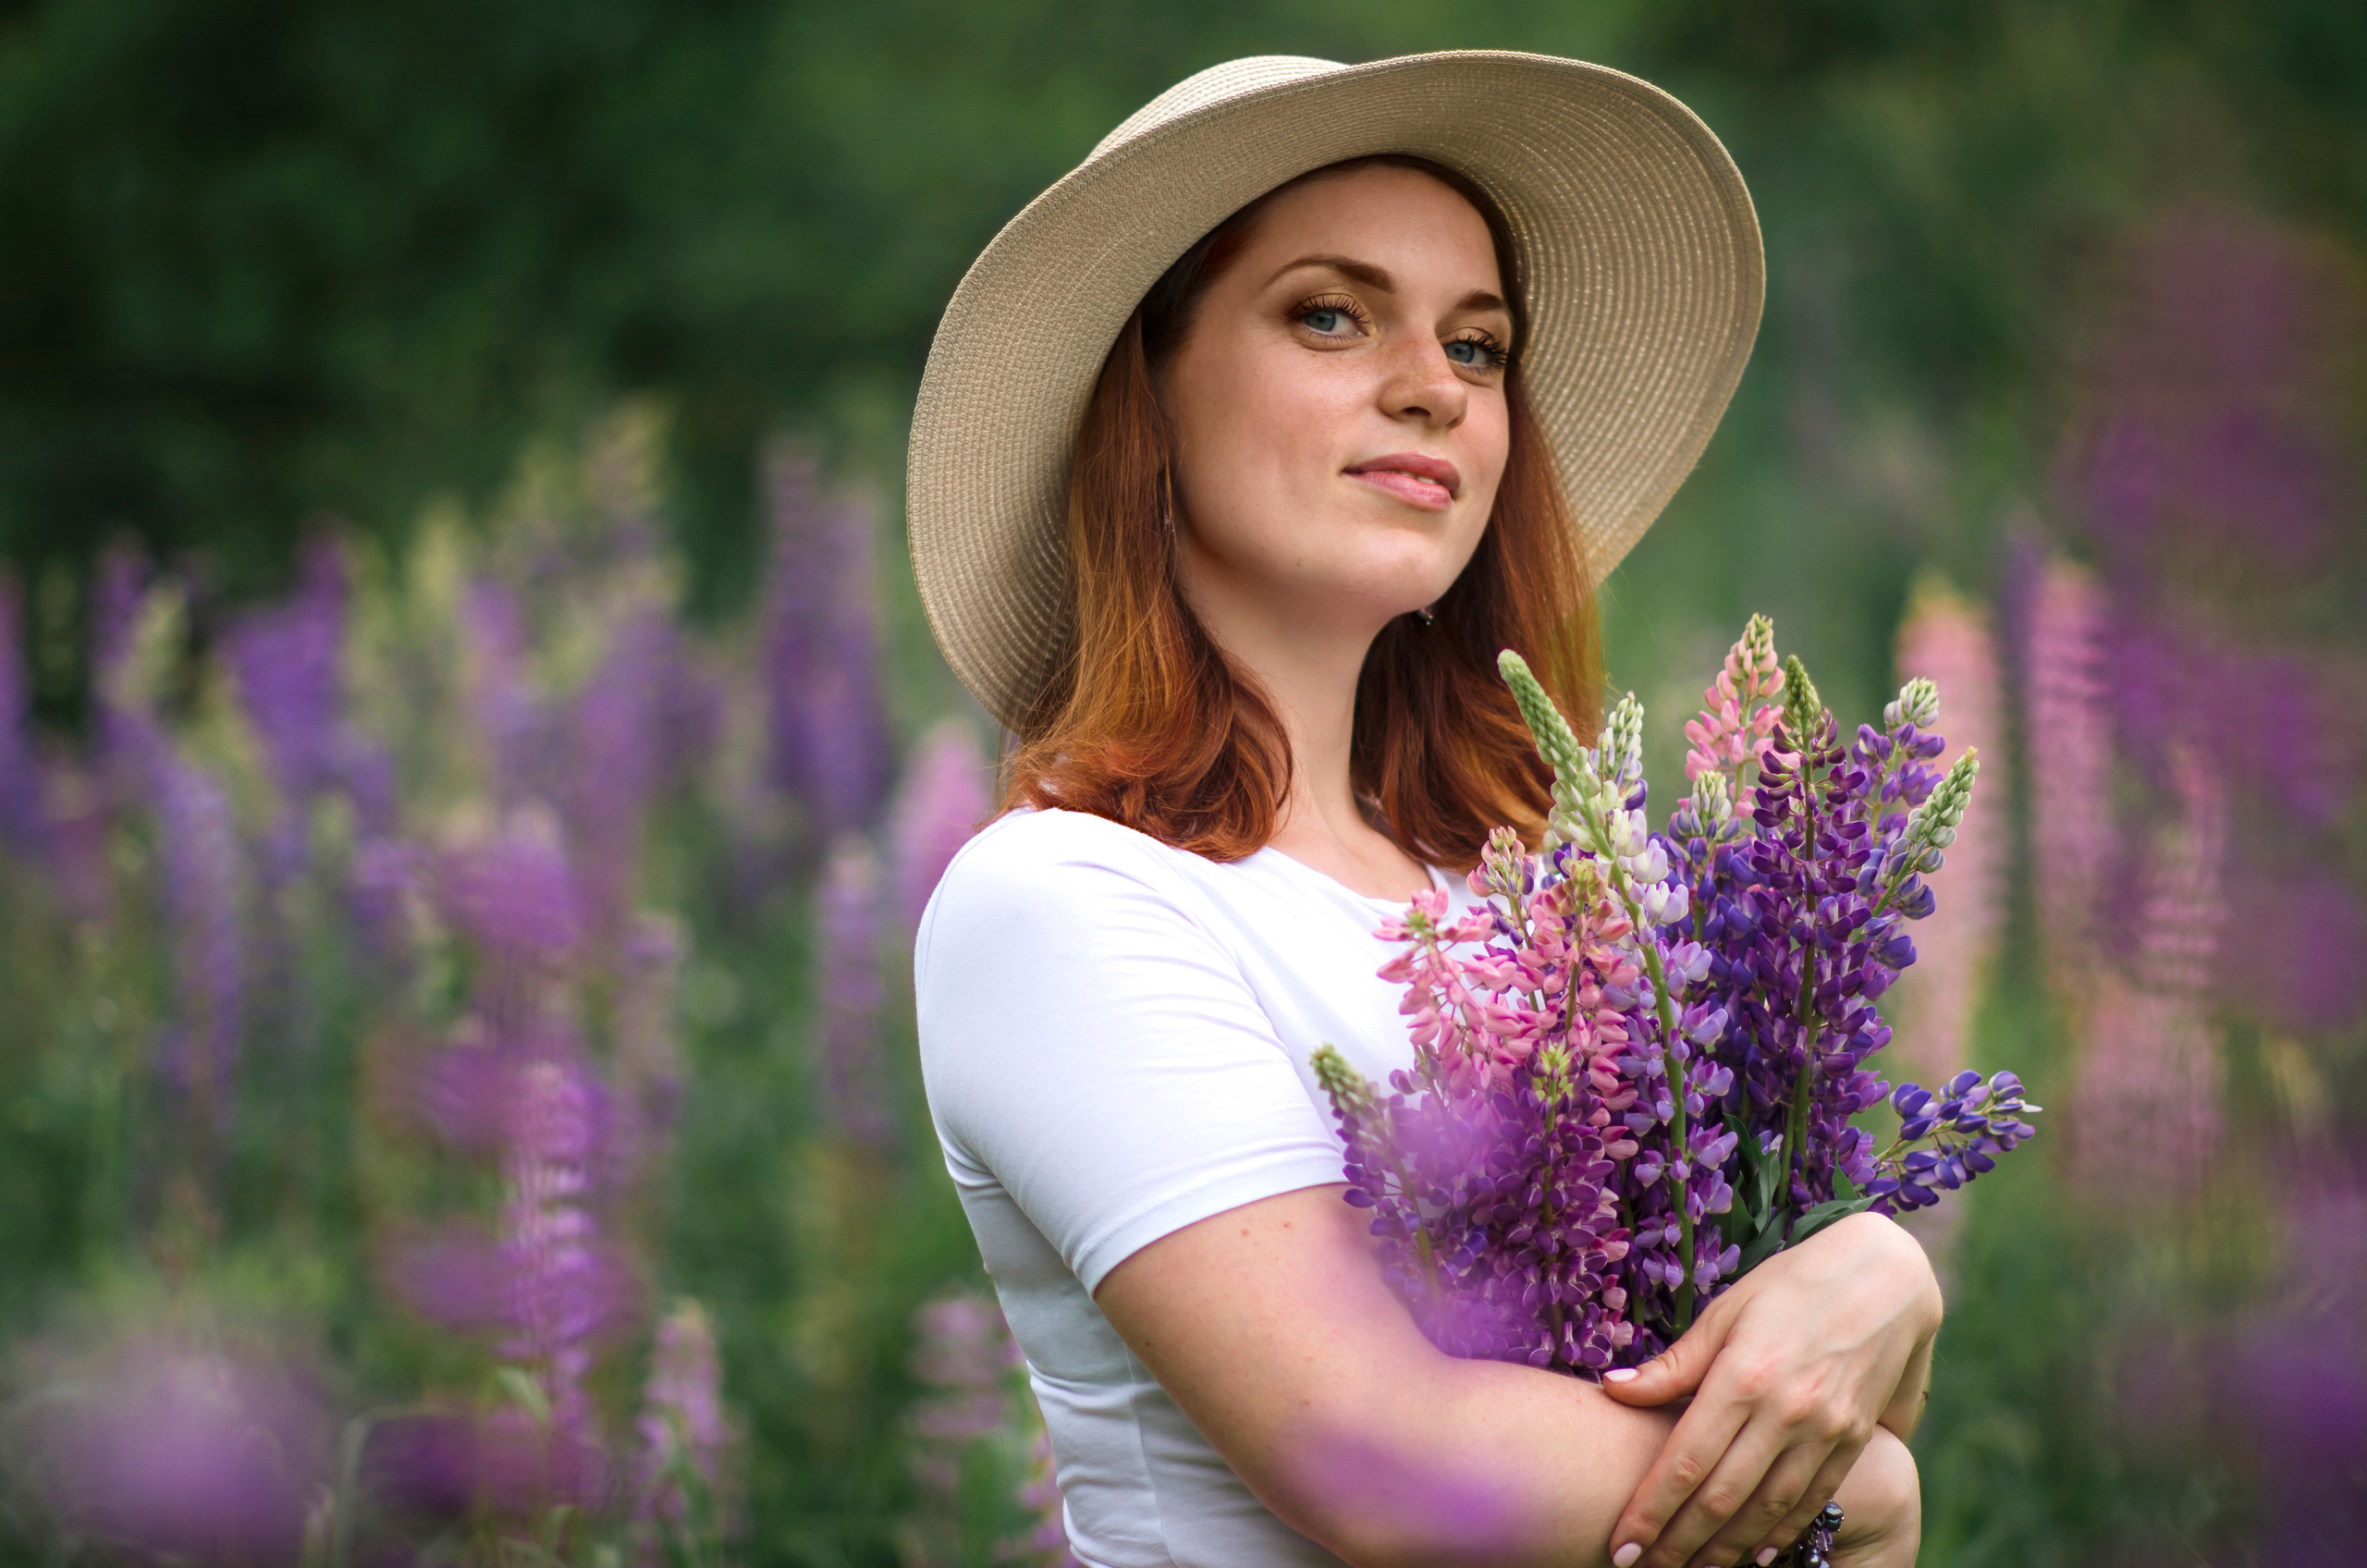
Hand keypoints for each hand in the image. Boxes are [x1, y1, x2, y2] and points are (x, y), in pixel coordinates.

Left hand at [1599, 1212, 1940, 1567]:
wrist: (1883, 1278)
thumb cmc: (1789, 1286)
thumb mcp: (1724, 1312)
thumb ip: (1673, 1364)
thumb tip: (1612, 1388)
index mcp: (1742, 1376)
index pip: (1684, 1462)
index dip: (1648, 1511)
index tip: (1619, 1545)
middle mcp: (1785, 1411)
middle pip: (1721, 1498)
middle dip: (1677, 1543)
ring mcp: (1824, 1430)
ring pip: (1766, 1510)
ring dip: (1724, 1550)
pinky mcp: (1854, 1440)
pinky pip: (1812, 1501)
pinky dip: (1781, 1535)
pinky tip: (1754, 1559)